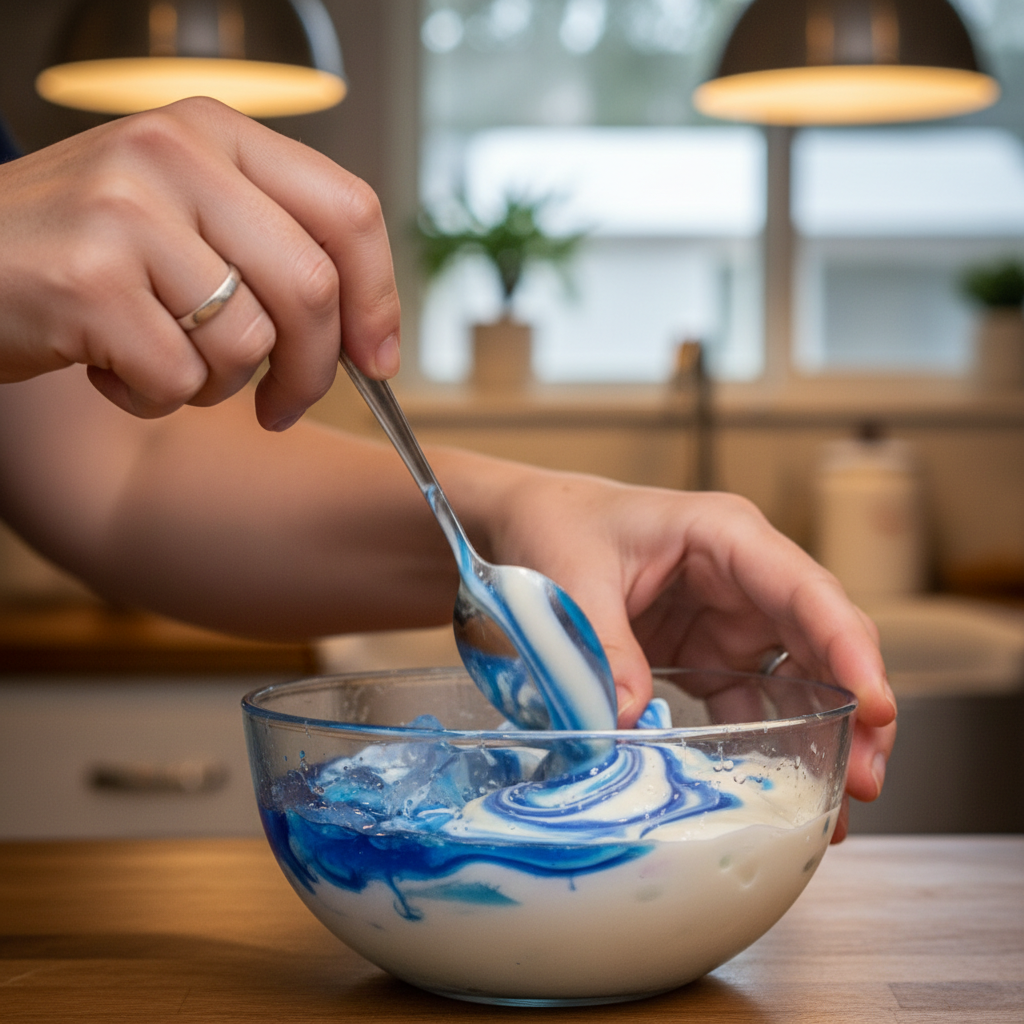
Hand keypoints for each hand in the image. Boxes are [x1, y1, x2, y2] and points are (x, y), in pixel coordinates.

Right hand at [0, 97, 399, 429]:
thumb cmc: (90, 254)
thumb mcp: (187, 218)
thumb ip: (274, 252)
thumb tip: (370, 340)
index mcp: (220, 133)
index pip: (350, 211)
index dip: (379, 298)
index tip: (377, 361)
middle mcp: (177, 152)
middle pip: (312, 287)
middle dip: (313, 373)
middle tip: (282, 408)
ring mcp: (128, 209)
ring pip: (249, 343)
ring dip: (217, 385)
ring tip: (164, 363)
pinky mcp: (89, 277)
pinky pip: (179, 378)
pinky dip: (155, 399)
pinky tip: (113, 370)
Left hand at [485, 472, 896, 842]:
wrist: (532, 524)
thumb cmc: (562, 526)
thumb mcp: (573, 576)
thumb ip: (603, 643)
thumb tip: (631, 719)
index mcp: (725, 536)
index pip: (806, 590)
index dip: (849, 647)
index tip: (877, 705)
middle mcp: (744, 576)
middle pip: (825, 638)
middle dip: (858, 706)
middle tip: (867, 779)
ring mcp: (732, 617)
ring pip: (804, 676)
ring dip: (826, 734)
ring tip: (837, 805)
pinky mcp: (711, 652)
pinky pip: (754, 700)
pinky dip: (770, 744)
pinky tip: (777, 789)